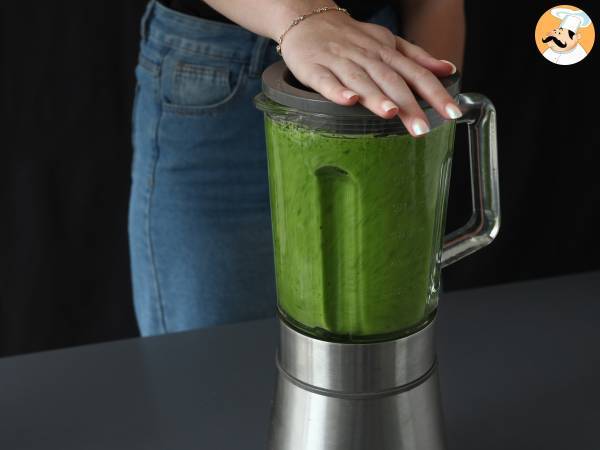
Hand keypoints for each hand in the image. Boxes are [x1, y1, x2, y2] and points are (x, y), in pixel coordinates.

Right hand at [279, 10, 461, 135]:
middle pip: (391, 80)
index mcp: (386, 53)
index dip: (436, 93)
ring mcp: (340, 62)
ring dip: (375, 97)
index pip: (417, 74)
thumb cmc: (350, 37)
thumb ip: (417, 57)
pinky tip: (347, 100)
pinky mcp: (314, 69)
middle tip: (422, 129)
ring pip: (361, 80)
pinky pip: (326, 81)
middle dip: (408, 104)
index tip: (453, 113)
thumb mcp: (388, 42)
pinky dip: (337, 90)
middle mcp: (366, 57)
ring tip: (390, 113)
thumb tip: (449, 70)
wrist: (307, 19)